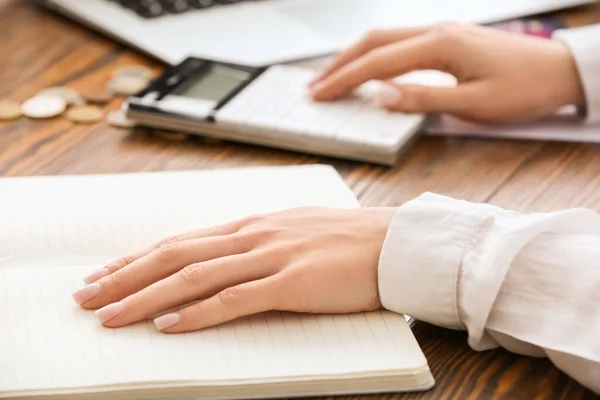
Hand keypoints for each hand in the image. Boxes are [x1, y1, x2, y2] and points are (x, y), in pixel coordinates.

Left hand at [72, 207, 396, 332]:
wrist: (394, 242)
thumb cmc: (347, 240)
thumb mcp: (294, 231)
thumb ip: (258, 242)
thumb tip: (226, 257)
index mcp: (252, 225)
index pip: (181, 240)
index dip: (138, 257)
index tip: (105, 270)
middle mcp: (252, 235)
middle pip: (174, 255)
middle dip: (124, 276)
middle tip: (86, 294)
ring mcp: (271, 256)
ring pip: (194, 277)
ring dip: (146, 297)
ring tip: (110, 314)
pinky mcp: (292, 283)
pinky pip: (234, 299)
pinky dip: (197, 314)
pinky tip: (169, 325)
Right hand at [310, 23, 584, 123]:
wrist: (559, 72)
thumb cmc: (523, 89)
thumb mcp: (473, 104)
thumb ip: (423, 100)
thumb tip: (380, 97)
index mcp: (438, 45)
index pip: (377, 62)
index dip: (344, 80)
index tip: (320, 95)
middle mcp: (435, 31)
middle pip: (372, 41)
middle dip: (339, 63)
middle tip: (315, 86)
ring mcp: (441, 31)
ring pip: (384, 38)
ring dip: (354, 57)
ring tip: (332, 78)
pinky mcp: (447, 39)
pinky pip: (399, 43)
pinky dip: (375, 56)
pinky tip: (368, 69)